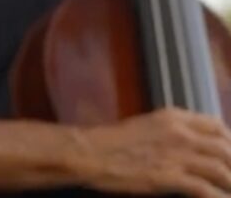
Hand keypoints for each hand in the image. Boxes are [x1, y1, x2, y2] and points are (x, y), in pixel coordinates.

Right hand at [77, 108, 230, 196]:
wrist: (90, 153)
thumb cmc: (112, 142)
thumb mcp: (145, 126)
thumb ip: (171, 131)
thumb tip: (190, 144)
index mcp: (173, 117)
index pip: (217, 125)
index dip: (229, 141)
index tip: (228, 155)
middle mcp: (180, 133)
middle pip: (224, 148)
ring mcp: (177, 155)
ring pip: (221, 170)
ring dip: (229, 183)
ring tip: (229, 191)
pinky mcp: (170, 177)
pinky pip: (205, 189)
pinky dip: (217, 197)